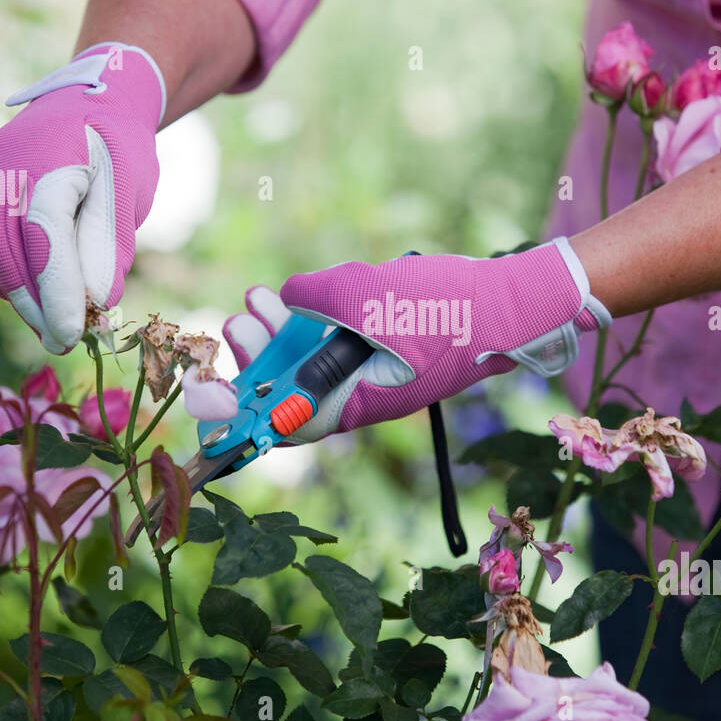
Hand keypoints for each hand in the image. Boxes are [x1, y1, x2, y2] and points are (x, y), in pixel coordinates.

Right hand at [0, 44, 164, 352]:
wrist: (87, 102)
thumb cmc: (115, 146)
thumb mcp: (128, 187)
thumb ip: (110, 243)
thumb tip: (95, 301)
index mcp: (48, 159)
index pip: (46, 233)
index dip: (57, 289)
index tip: (71, 332)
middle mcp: (2, 170)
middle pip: (8, 251)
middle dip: (36, 305)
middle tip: (64, 342)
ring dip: (23, 298)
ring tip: (56, 325)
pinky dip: (11, 280)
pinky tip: (39, 298)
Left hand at [223, 241, 608, 441]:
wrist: (511, 301)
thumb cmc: (446, 309)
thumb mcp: (370, 298)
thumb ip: (316, 300)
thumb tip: (286, 299)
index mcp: (356, 402)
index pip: (284, 425)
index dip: (240, 416)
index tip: (208, 394)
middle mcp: (358, 394)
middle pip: (288, 395)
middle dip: (254, 362)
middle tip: (236, 325)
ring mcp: (370, 370)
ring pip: (306, 364)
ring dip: (275, 337)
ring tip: (254, 300)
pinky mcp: (381, 346)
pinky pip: (330, 343)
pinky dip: (306, 322)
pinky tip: (290, 296)